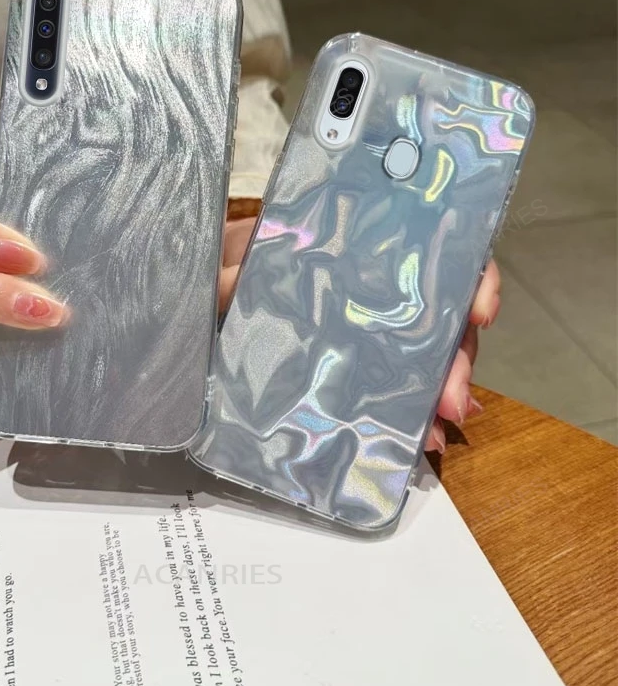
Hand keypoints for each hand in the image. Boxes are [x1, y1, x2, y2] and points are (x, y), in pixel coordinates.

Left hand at [218, 216, 499, 452]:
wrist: (206, 292)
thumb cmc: (224, 267)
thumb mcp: (224, 262)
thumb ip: (225, 272)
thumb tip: (234, 283)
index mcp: (350, 247)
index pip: (425, 248)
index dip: (465, 275)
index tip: (480, 310)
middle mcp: (369, 286)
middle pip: (436, 312)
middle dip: (455, 356)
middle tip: (452, 399)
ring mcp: (362, 330)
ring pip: (425, 353)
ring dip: (442, 391)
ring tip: (437, 430)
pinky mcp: (346, 369)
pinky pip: (394, 387)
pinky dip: (415, 412)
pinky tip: (422, 438)